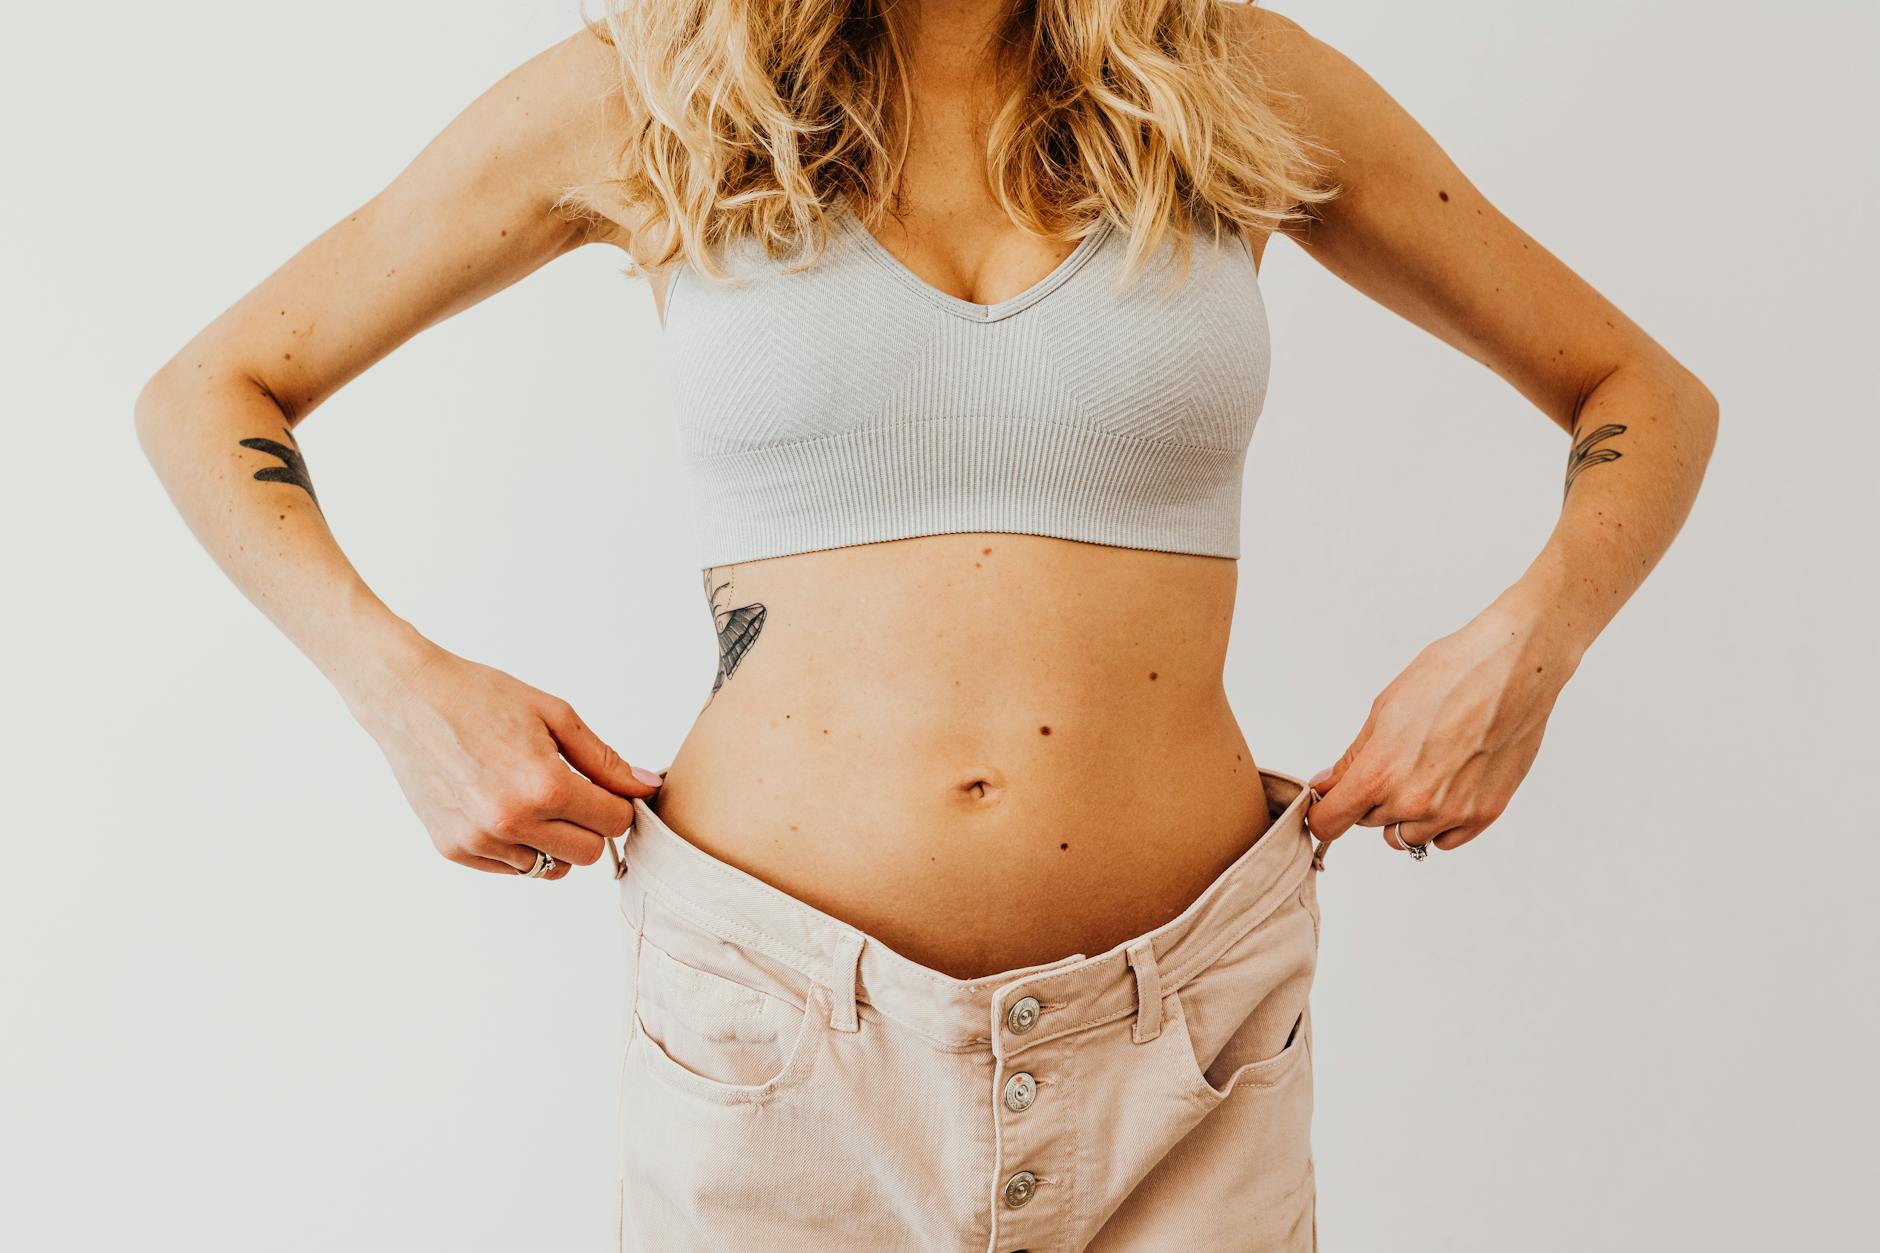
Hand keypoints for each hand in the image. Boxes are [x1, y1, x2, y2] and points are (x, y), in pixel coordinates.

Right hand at [343, 642, 662, 876]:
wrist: (408, 698)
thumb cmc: (482, 697)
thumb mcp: (555, 715)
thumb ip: (604, 759)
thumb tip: (646, 787)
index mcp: (544, 786)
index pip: (615, 823)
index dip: (617, 803)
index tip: (604, 786)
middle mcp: (512, 822)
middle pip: (588, 854)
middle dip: (591, 825)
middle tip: (572, 792)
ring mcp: (480, 840)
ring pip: (551, 868)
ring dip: (555, 840)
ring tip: (534, 798)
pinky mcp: (453, 849)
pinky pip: (512, 868)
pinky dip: (519, 846)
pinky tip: (504, 806)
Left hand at [1304, 595, 1579, 857]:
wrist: (1513, 667)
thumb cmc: (1450, 676)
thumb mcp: (1384, 710)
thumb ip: (1353, 758)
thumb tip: (1327, 785)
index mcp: (1380, 773)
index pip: (1330, 822)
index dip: (1324, 814)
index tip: (1327, 807)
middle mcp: (1414, 802)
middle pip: (1367, 823)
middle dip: (1369, 800)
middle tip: (1393, 762)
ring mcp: (1451, 812)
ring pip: (1405, 836)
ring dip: (1403, 816)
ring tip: (1423, 771)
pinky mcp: (1485, 814)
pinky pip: (1444, 841)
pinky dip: (1438, 824)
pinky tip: (1447, 788)